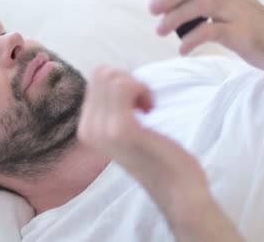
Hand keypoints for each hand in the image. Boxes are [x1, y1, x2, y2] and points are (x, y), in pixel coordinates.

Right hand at [77, 65, 208, 220]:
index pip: (94, 80)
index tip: (135, 105)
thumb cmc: (157, 158)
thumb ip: (111, 109)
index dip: (120, 84)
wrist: (176, 189)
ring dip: (136, 86)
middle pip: (101, 74)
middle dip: (128, 81)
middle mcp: (88, 129)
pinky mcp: (121, 128)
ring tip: (147, 107)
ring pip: (111, 77)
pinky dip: (142, 89)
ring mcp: (102, 129)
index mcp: (86, 128)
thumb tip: (112, 77)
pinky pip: (124, 86)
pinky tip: (150, 109)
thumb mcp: (122, 131)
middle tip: (143, 104)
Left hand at [148, 0, 263, 72]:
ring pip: (203, 4)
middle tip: (151, 8)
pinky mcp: (240, 32)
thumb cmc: (239, 19)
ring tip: (160, 30)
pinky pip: (212, 31)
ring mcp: (235, 10)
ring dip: (176, 17)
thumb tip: (158, 0)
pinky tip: (182, 49)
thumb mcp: (219, 1)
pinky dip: (192, 39)